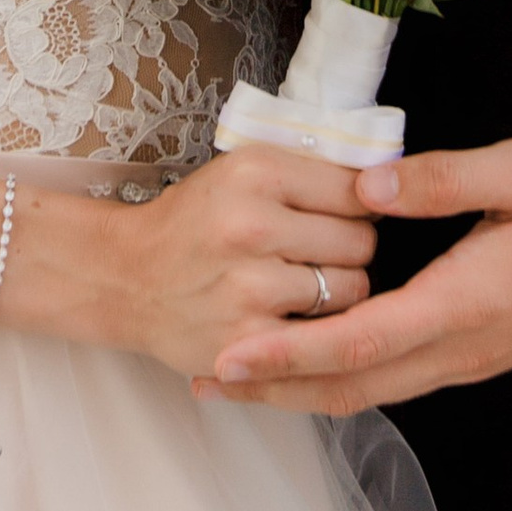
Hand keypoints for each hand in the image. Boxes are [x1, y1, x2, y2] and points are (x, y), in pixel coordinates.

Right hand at [40, 144, 376, 382]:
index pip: (358, 188)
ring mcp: (251, 288)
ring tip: (305, 283)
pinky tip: (292, 315)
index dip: (362, 205)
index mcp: (255, 172)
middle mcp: (253, 227)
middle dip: (352, 248)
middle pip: (363, 241)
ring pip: (352, 289)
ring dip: (340, 289)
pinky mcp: (249, 341)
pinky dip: (318, 328)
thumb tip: (385, 179)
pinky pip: (325, 334)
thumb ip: (309, 170)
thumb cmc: (192, 223)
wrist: (126, 278)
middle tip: (322, 251)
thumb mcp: (241, 171)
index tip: (349, 213)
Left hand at [198, 138, 511, 414]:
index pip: (359, 342)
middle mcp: (461, 347)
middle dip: (273, 389)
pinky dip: (343, 376)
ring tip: (241, 377)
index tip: (228, 358)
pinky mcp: (479, 351)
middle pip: (350, 387)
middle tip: (204, 381)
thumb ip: (437, 179)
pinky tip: (314, 354)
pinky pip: (396, 379)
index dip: (287, 354)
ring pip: (371, 392)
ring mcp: (470, 358)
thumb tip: (362, 185)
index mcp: (466, 302)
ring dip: (302, 388)